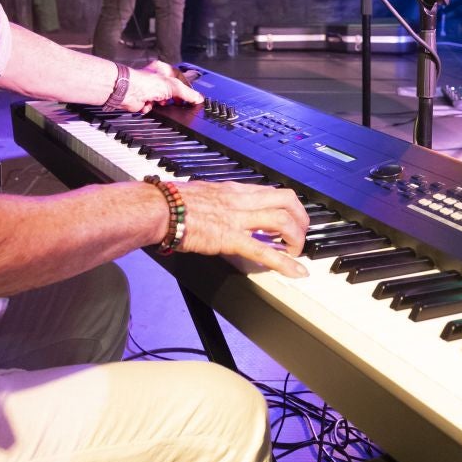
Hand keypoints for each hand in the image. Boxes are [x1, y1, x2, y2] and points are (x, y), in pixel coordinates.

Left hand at [121, 60, 202, 111]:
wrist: (129, 92)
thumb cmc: (147, 82)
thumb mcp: (174, 87)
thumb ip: (188, 94)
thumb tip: (198, 98)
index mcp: (163, 69)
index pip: (179, 77)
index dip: (186, 86)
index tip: (192, 96)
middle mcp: (156, 78)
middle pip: (170, 90)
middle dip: (173, 98)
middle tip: (178, 103)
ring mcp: (149, 89)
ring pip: (161, 100)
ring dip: (161, 103)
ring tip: (161, 103)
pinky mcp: (143, 99)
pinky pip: (152, 107)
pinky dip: (151, 108)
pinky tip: (149, 105)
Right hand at [173, 181, 308, 276]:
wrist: (159, 208)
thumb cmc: (173, 201)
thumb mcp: (204, 192)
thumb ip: (220, 199)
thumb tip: (224, 206)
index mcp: (235, 190)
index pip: (273, 192)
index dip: (289, 206)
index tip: (292, 218)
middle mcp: (241, 200)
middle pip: (287, 201)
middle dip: (301, 219)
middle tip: (300, 235)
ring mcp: (237, 219)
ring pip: (282, 222)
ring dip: (296, 239)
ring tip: (295, 253)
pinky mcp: (230, 238)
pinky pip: (264, 250)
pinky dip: (284, 262)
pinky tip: (296, 271)